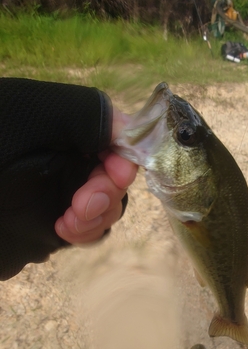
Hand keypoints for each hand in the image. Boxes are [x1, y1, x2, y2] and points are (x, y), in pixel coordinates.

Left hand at [55, 108, 137, 243]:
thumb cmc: (3, 143)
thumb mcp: (42, 116)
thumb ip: (89, 115)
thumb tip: (133, 128)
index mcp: (77, 128)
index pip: (122, 140)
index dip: (126, 159)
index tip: (117, 173)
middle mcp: (79, 157)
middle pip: (119, 177)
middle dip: (108, 193)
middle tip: (83, 205)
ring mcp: (72, 189)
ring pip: (111, 205)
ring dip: (98, 217)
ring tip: (69, 222)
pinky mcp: (65, 217)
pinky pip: (94, 229)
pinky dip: (87, 233)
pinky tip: (64, 230)